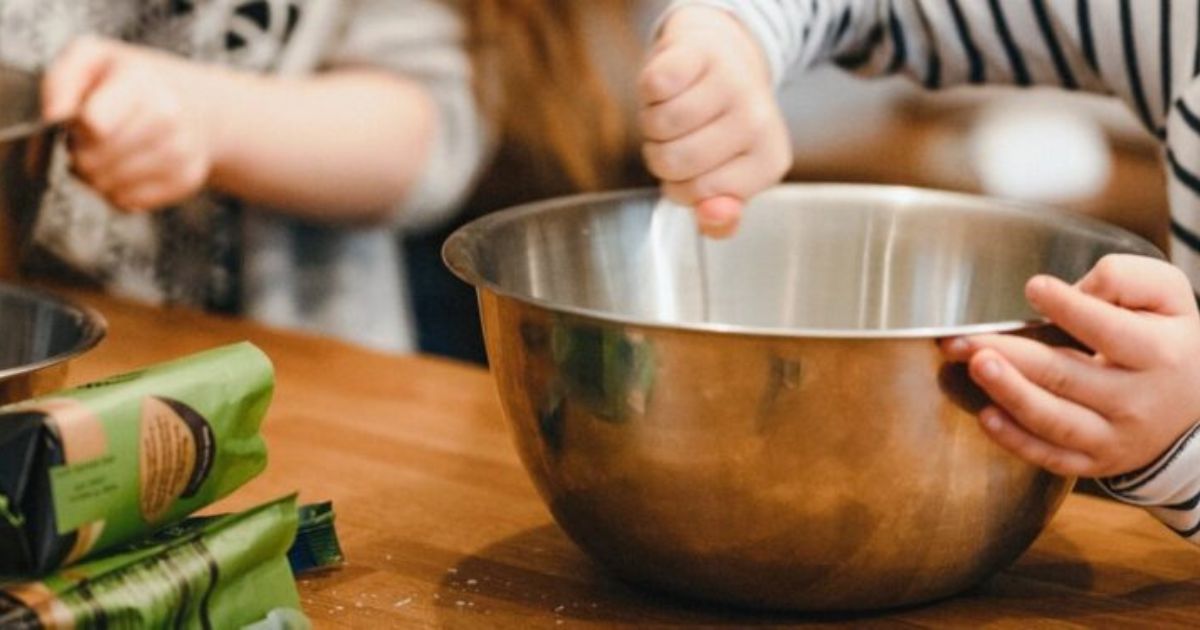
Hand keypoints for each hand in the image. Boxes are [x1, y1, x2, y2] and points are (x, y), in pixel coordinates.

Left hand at [42, 37, 220, 211]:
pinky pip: (128, 202)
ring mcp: (181, 154)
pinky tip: (124, 170)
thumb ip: (63, 80)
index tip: (81, 119)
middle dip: (80, 154)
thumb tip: (54, 117)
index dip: (76, 128)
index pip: (94, 125)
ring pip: (108, 186)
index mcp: (143, 84)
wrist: (199, 106)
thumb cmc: (135, 82)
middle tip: (90, 140)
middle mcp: (169, 120)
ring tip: (106, 154)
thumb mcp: (93, 58)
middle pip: (94, 161)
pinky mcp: (185, 182)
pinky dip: (116, 191)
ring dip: (96, 175)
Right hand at [637, 7, 790, 237]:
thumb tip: (712, 216)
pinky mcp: (703, 52)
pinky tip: (669, 85)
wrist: (724, 57)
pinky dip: (649, 90)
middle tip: (678, 138)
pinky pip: (654, 86)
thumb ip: (720, 218)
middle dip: (661, 155)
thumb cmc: (720, 127)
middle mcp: (758, 121)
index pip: (698, 195)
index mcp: (769, 162)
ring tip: (673, 110)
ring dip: (652, 123)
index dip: (680, 186)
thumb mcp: (728, 180)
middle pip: (674, 160)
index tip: (694, 168)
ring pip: (660, 124)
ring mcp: (733, 83)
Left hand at [940, 255, 1199, 476]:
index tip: (1034, 288)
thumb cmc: (1169, 340)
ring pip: (1054, 421)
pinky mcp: (1093, 462)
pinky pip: (1051, 457)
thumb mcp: (1169, 297)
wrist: (1197, 404)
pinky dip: (1016, 440)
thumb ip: (1128, 280)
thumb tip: (1078, 289)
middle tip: (965, 339)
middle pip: (1067, 376)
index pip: (1109, 331)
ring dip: (1010, 394)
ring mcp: (1114, 438)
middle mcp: (1136, 401)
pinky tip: (987, 416)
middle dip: (1013, 355)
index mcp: (1158, 354)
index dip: (1070, 309)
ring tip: (977, 367)